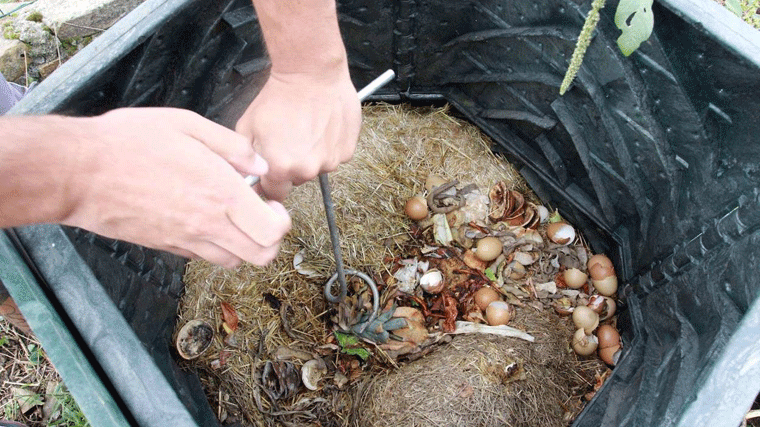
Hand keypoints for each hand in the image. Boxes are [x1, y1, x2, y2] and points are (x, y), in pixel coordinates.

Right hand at [63, 108, 291, 267]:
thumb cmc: (129, 141)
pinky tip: (204, 219)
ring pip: (233, 262)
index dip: (282, 221)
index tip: (272, 202)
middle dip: (271, 239)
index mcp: (220, 193)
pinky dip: (214, 246)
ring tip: (233, 217)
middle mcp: (207, 224)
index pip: (272, 232)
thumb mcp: (186, 123)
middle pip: (261, 256)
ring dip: (243, 244)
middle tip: (261, 215)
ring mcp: (185, 240)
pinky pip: (203, 257)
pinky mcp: (166, 246)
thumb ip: (232, 146)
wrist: (78, 171)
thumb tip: (259, 166)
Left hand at [235, 68, 360, 200]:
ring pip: (317, 167)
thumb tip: (246, 176)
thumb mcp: (247, 126)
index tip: (269, 172)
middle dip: (291, 166)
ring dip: (311, 155)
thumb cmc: (278, 96)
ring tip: (307, 129)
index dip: (269, 183)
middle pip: (297, 180)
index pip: (274, 194)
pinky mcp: (347, 150)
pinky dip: (329, 146)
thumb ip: (246, 157)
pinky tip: (322, 126)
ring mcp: (330, 161)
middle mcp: (308, 170)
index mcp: (281, 169)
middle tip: (288, 140)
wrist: (310, 72)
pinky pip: (334, 155)